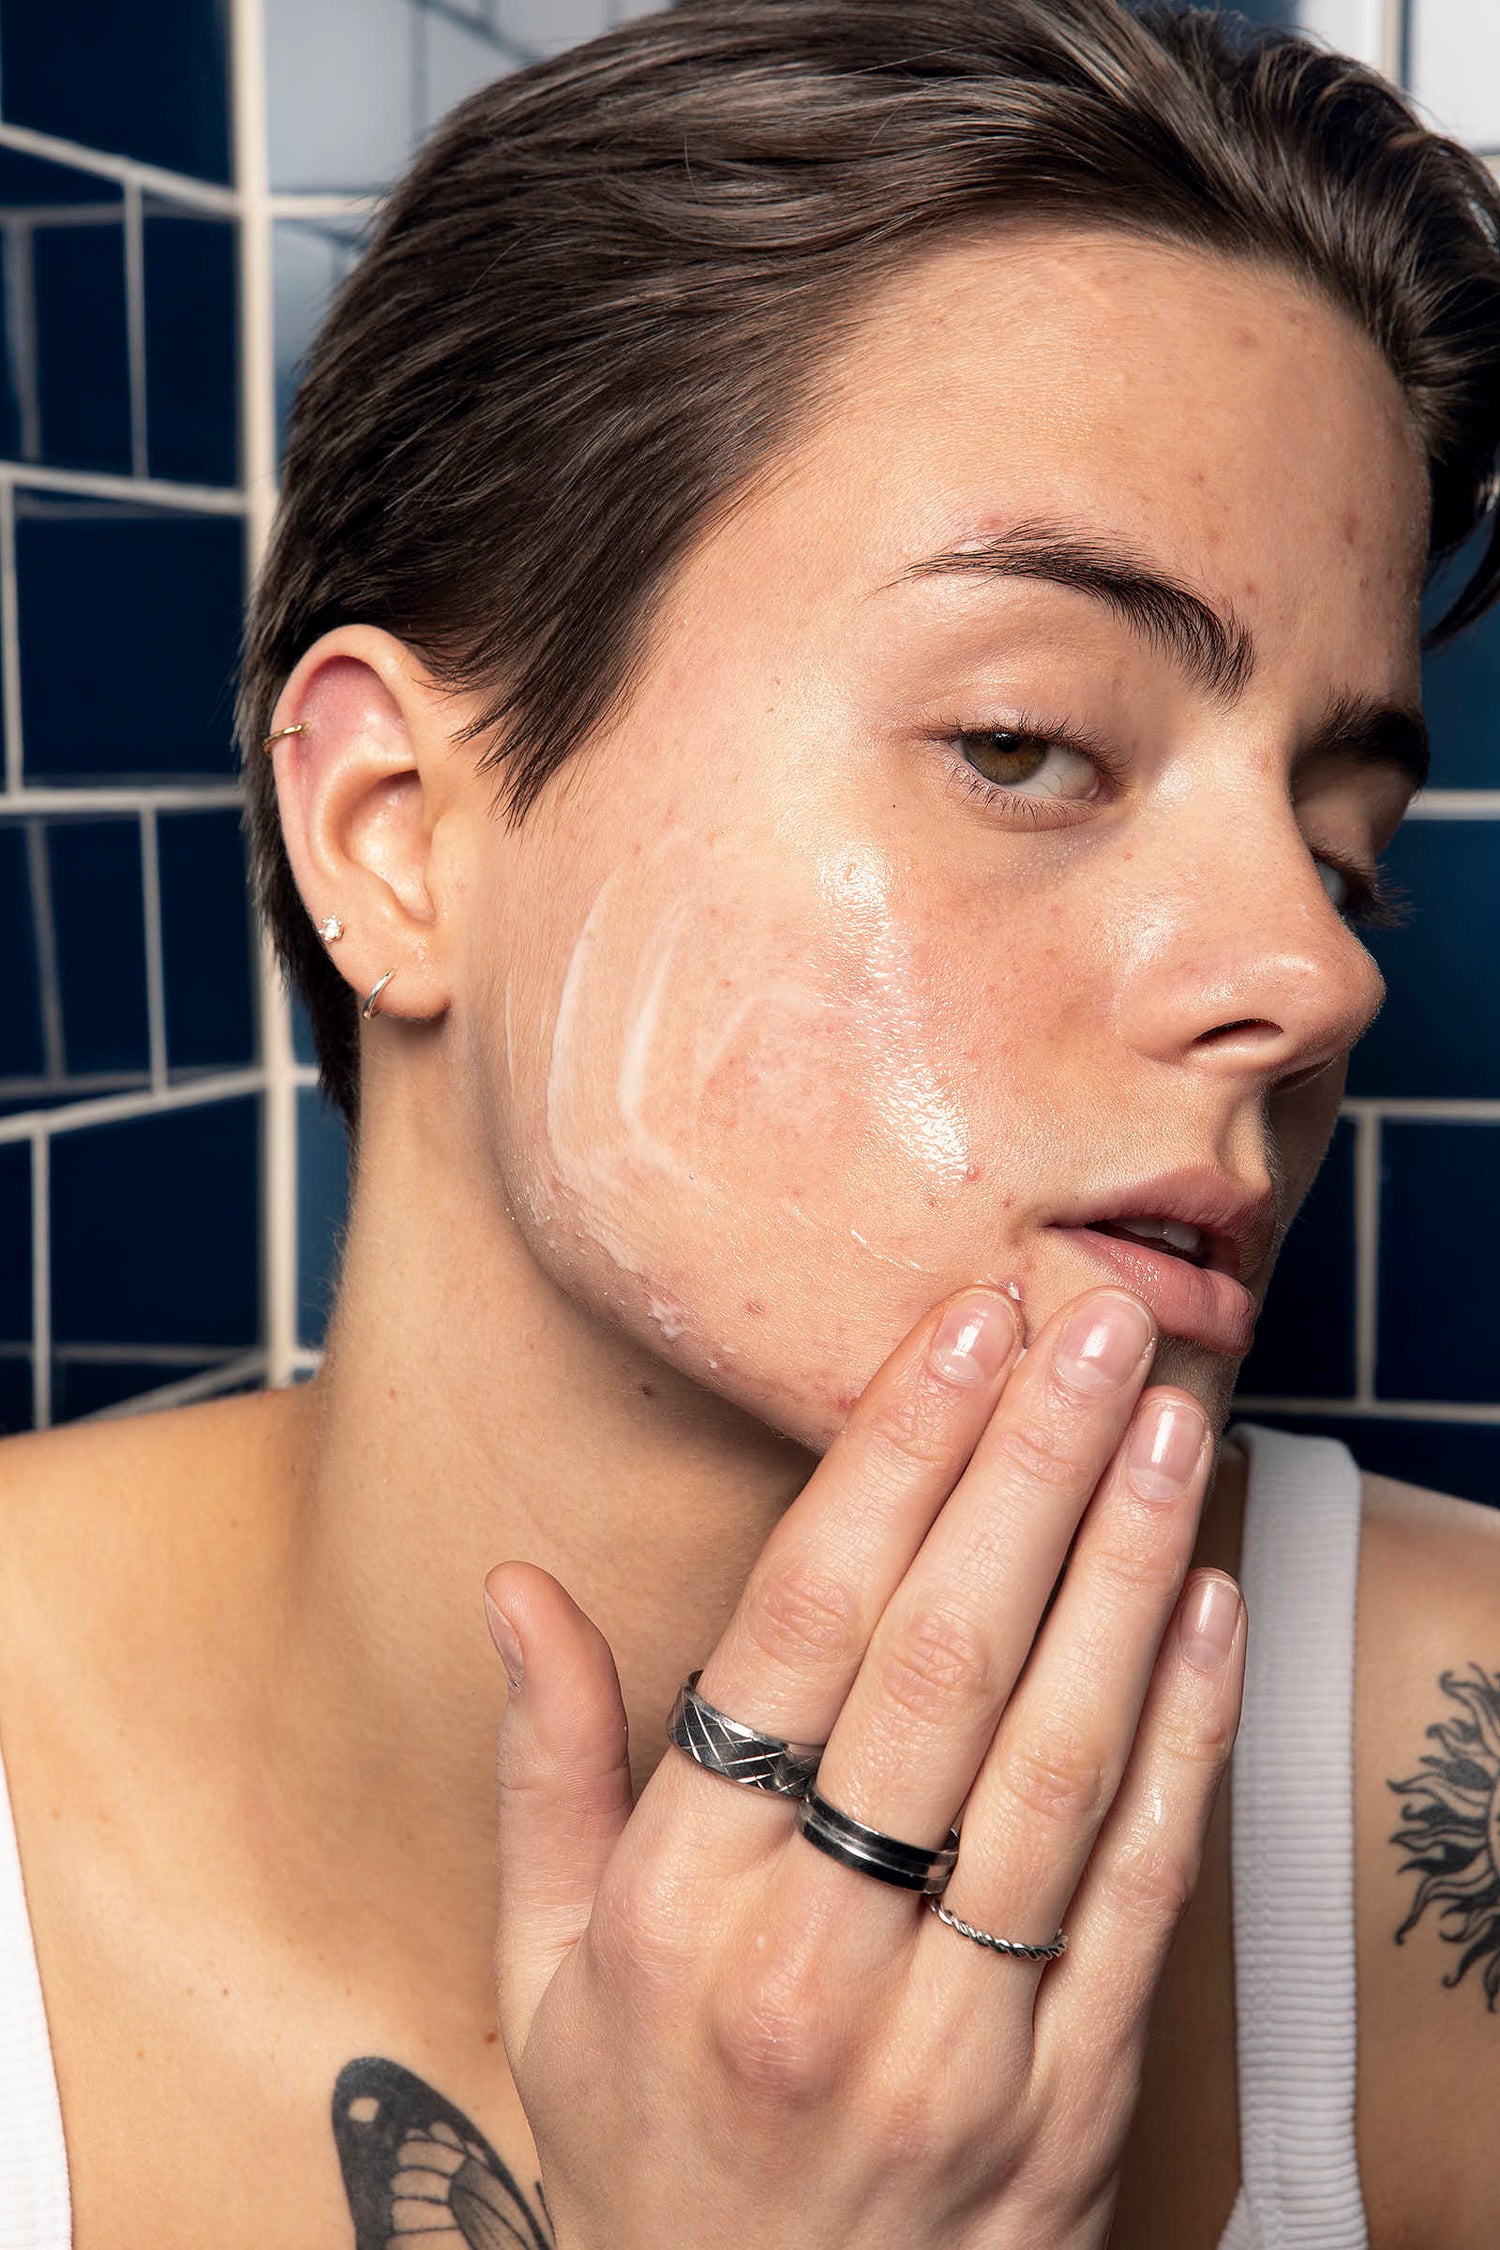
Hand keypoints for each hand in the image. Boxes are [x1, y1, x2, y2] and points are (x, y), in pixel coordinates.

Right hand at [485, 1284, 1244, 2247]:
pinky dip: (1188, 1737)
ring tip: (1163, 1420)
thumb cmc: (647, 2146)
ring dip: (1123, 1571)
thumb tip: (516, 1587)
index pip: (797, 1632)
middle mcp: (813, 1960)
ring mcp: (956, 2039)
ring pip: (1059, 1758)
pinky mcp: (1068, 2101)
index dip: (889, 1463)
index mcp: (672, 1908)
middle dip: (1025, 1471)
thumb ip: (543, 1770)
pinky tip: (1209, 1604)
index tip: (956, 1332)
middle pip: (941, 1664)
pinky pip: (1141, 1891)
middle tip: (1087, 1322)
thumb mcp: (540, 1975)